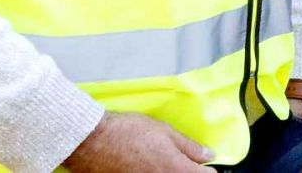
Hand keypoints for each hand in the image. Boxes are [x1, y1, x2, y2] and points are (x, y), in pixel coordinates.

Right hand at [64, 111, 211, 171]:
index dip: (207, 169)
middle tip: (179, 163)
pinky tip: (145, 167)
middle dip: (187, 172)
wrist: (93, 142)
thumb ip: (189, 147)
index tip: (204, 165)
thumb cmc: (127, 132)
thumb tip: (207, 155)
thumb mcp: (165, 132)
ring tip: (158, 163)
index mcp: (176, 168)